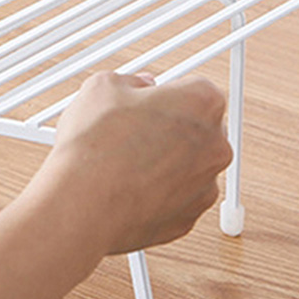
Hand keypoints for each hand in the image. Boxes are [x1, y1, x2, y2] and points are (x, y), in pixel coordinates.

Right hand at [31, 71, 232, 256]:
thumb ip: (130, 80)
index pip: (196, 88)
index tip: (149, 98)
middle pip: (199, 128)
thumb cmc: (95, 146)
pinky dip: (159, 193)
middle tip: (135, 127)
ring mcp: (205, 186)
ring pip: (190, 166)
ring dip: (166, 161)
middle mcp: (215, 145)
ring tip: (125, 160)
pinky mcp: (189, 218)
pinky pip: (178, 198)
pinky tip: (129, 186)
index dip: (168, 92)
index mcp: (202, 102)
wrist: (83, 205)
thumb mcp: (103, 87)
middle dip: (171, 127)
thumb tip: (136, 87)